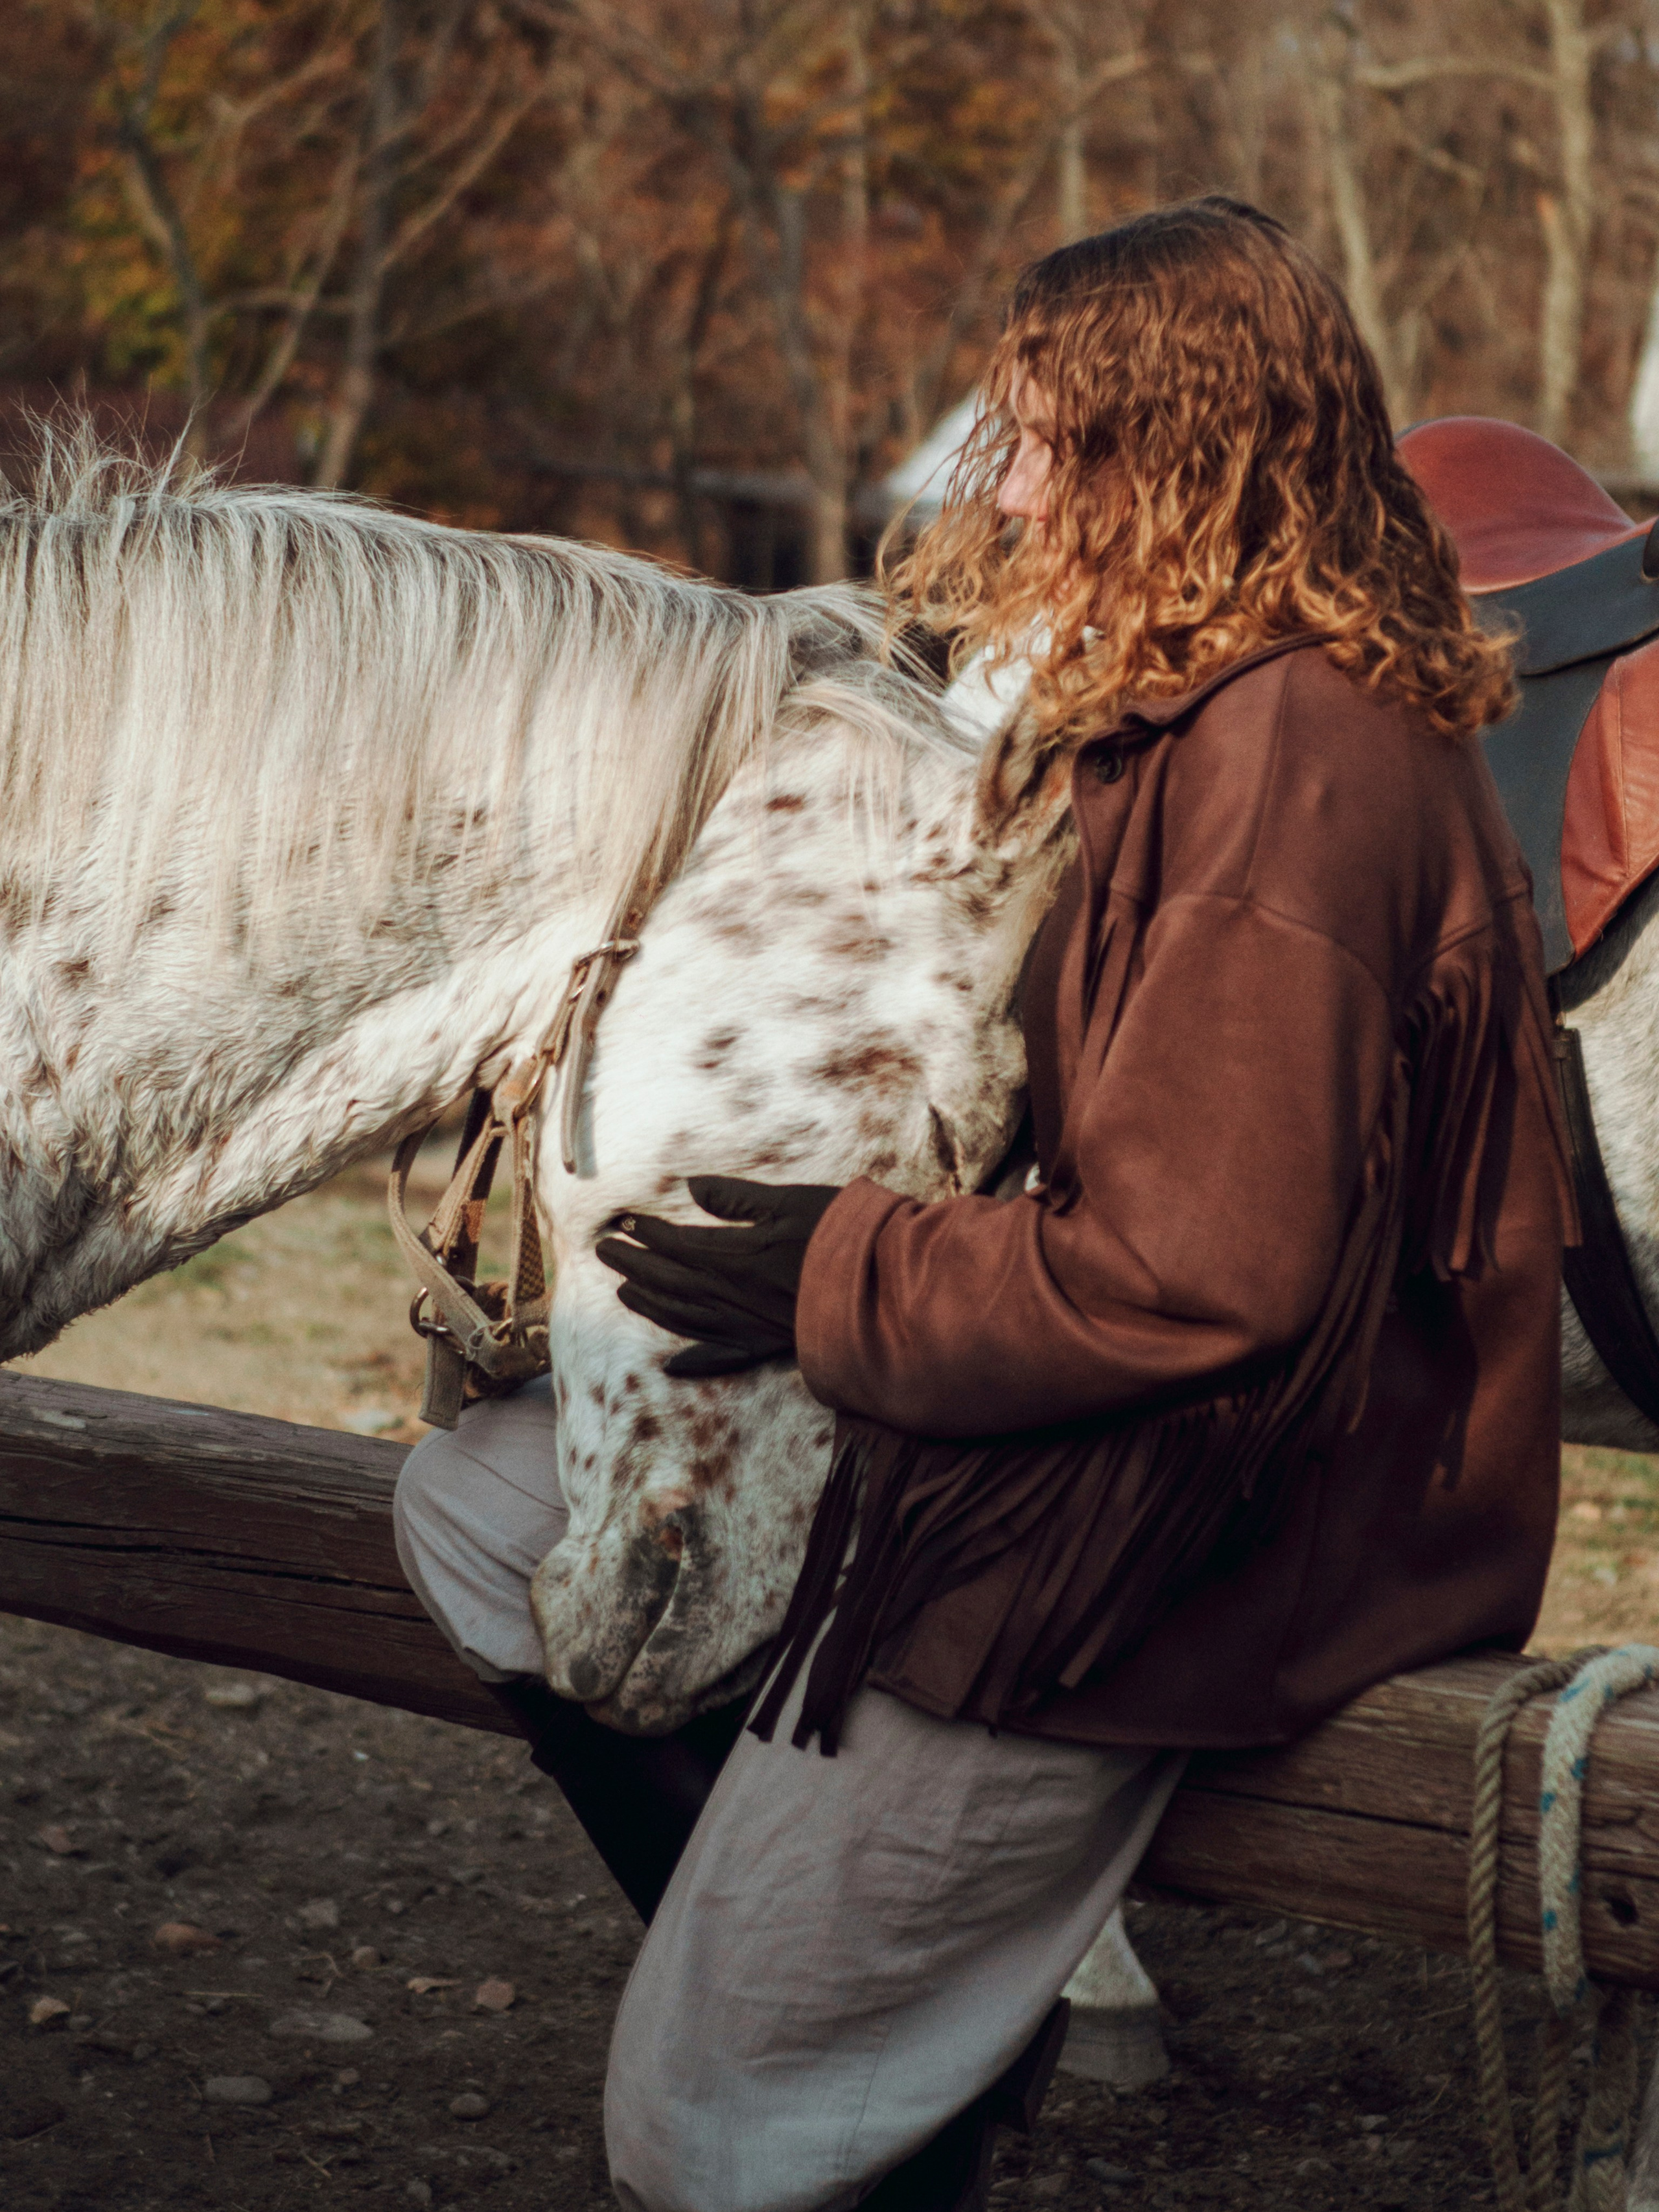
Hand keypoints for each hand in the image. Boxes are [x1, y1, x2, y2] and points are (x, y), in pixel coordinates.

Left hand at [595, 1176, 840, 1377]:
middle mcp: (733, 1294)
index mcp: (737, 1254)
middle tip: (604, 1253)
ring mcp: (747, 1325)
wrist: (884, 1287)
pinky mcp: (766, 1346)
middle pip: (671, 1280)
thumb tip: (692, 1187)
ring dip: (651, 1304)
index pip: (678, 1243)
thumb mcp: (791, 1203)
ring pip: (685, 1317)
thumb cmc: (842, 1236)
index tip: (624, 1223)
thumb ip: (739, 1198)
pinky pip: (720, 1358)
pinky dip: (693, 1361)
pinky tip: (672, 1366)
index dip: (648, 1233)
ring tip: (626, 1292)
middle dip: (635, 1264)